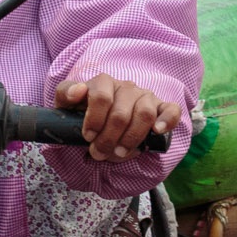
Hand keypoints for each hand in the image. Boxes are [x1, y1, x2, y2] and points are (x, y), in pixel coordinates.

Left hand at [56, 73, 176, 164]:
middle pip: (121, 114)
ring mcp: (145, 97)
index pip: (101, 96)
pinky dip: (167, 121)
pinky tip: (157, 132)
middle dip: (108, 139)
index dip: (94, 120)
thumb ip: (65, 95)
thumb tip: (78, 91)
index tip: (88, 137)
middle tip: (99, 154)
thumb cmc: (85, 116)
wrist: (105, 126)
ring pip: (144, 114)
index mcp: (103, 83)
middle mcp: (126, 87)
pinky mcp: (161, 108)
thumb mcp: (68, 106)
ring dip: (131, 138)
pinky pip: (171, 110)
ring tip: (120, 153)